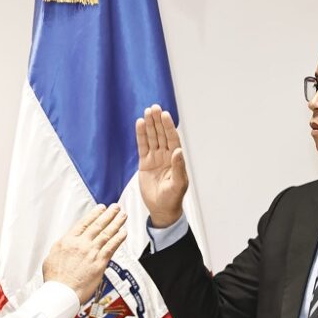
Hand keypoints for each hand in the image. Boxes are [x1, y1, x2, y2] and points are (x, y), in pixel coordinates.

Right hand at [42, 204, 127, 302]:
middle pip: (97, 225)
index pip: (84, 223)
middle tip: (116, 207)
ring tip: (123, 215)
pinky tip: (124, 232)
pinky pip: (111, 247)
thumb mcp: (51, 257)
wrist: (61, 292)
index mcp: (67, 241)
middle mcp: (80, 244)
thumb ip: (61, 247)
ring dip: (116, 223)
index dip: (94, 214)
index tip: (101, 208)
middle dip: (108, 214)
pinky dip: (119, 239)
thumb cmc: (55, 279)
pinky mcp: (100, 263)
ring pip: (106, 234)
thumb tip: (65, 243)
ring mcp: (91, 252)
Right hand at [135, 104, 188, 227]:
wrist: (161, 210)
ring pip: (152, 138)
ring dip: (150, 125)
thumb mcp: (178, 184)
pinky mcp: (145, 163)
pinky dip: (141, 135)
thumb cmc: (173, 198)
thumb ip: (178, 168)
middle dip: (158, 121)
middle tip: (155, 107)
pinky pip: (142, 146)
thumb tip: (178, 151)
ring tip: (147, 111)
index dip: (169, 127)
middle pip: (162, 135)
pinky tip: (140, 123)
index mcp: (176, 159)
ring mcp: (155, 158)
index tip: (165, 115)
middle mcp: (166, 156)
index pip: (172, 139)